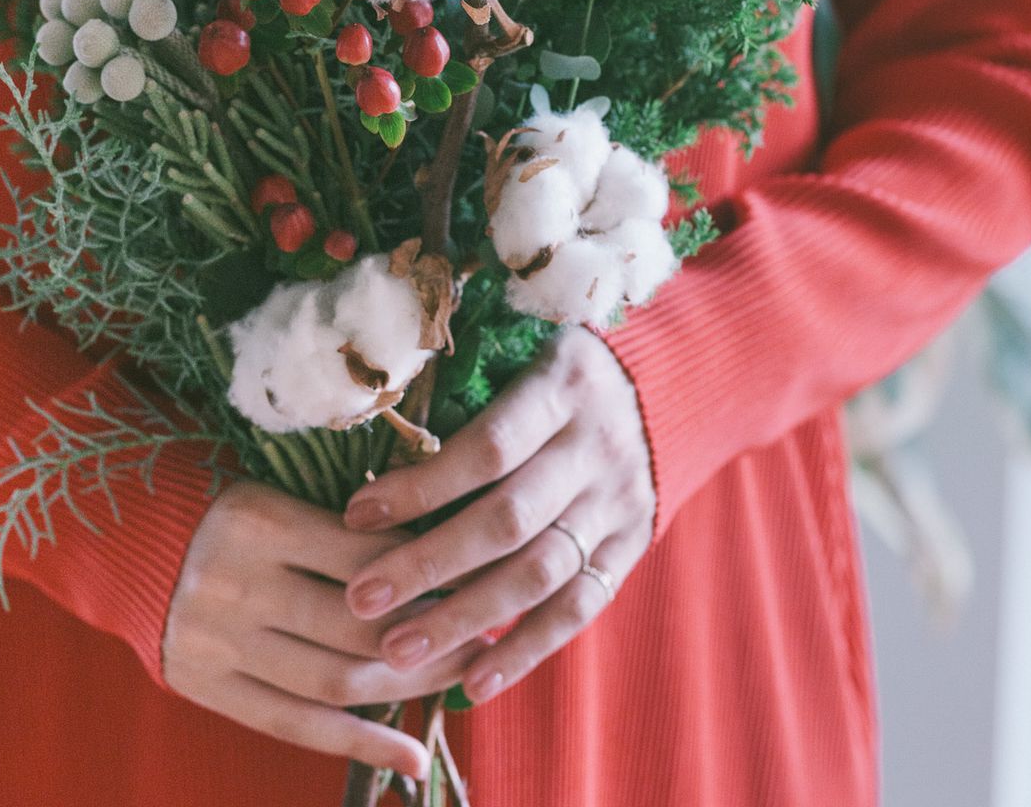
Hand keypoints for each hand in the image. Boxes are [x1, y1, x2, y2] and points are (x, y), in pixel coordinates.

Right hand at [163, 480, 485, 777]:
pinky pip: (296, 727)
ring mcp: (217, 642)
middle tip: (489, 632)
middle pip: (358, 625)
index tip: (482, 575)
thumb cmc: (236, 506)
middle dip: (435, 634)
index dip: (431, 569)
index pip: (369, 554)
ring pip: (334, 681)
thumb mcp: (287, 490)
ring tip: (463, 678)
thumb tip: (448, 551)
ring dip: (411, 687)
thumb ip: (350, 524)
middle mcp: (236, 583)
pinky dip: (361, 746)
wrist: (134, 540)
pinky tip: (412, 759)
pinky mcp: (206, 688)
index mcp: (262, 520)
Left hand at [341, 327, 655, 703]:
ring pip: (539, 572)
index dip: (422, 485)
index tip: (356, 514)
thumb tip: (375, 437)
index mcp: (564, 387)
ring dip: (465, 617)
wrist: (675, 380)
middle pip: (508, 518)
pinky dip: (526, 649)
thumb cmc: (565, 367)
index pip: (489, 447)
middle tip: (360, 599)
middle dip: (429, 564)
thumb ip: (471, 386)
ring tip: (397, 649)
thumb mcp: (529, 348)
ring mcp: (618, 502)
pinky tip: (471, 682)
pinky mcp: (630, 544)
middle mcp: (596, 447)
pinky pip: (579, 607)